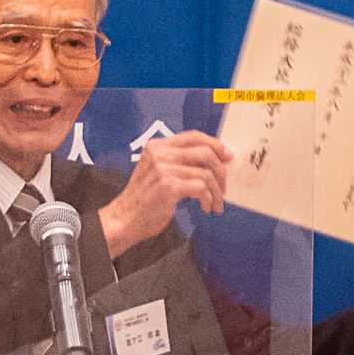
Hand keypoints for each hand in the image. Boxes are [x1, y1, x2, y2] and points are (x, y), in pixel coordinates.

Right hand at [99, 131, 232, 257]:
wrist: (126, 218)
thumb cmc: (145, 198)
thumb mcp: (157, 170)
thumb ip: (178, 160)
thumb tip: (212, 159)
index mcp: (157, 146)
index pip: (193, 136)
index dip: (215, 144)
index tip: (227, 156)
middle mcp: (160, 154)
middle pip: (205, 153)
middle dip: (221, 171)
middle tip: (223, 186)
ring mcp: (164, 169)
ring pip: (206, 173)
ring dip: (216, 191)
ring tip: (215, 203)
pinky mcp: (169, 186)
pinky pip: (201, 188)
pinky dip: (208, 199)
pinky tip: (205, 207)